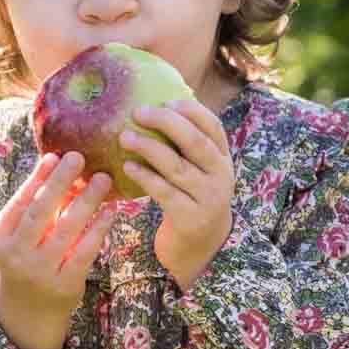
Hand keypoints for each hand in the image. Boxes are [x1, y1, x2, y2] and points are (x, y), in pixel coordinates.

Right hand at [0, 151, 114, 312]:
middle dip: (60, 182)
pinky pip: (86, 249)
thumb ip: (34, 208)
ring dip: (87, 200)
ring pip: (67, 228)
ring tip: (103, 179)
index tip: (55, 156)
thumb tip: (57, 164)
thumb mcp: (19, 238)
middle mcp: (17, 255)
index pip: (19, 203)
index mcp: (1, 239)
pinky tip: (111, 209)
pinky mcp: (66, 284)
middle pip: (40, 212)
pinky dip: (100, 227)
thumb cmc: (26, 261)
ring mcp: (41, 271)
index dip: (37, 179)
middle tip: (79, 157)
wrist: (27, 313)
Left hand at [121, 99, 234, 291]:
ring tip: (125, 136)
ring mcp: (208, 198)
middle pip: (195, 142)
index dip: (191, 110)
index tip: (166, 100)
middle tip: (138, 112)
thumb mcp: (199, 172)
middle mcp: (221, 176)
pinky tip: (128, 166)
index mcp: (223, 159)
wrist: (203, 248)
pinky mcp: (190, 218)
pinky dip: (145, 176)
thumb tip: (156, 107)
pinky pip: (164, 192)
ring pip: (177, 166)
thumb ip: (185, 146)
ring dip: (149, 147)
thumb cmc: (192, 199)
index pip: (213, 126)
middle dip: (166, 122)